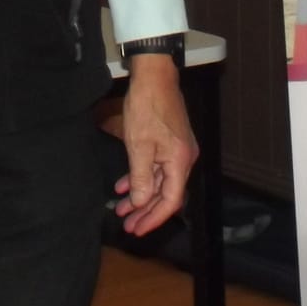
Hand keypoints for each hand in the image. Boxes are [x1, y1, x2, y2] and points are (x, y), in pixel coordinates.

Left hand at [113, 55, 196, 236]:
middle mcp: (184, 158)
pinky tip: (123, 185)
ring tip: (122, 210)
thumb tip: (141, 202)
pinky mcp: (169, 142)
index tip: (137, 229)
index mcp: (180, 161)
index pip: (171, 200)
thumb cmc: (147, 107)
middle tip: (128, 226)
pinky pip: (156, 167)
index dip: (154, 218)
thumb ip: (141, 177)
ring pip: (159, 182)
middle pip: (167, 194)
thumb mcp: (139, 146)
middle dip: (146, 211)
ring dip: (141, 196)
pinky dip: (141, 177)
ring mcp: (177, 150)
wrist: (154, 76)